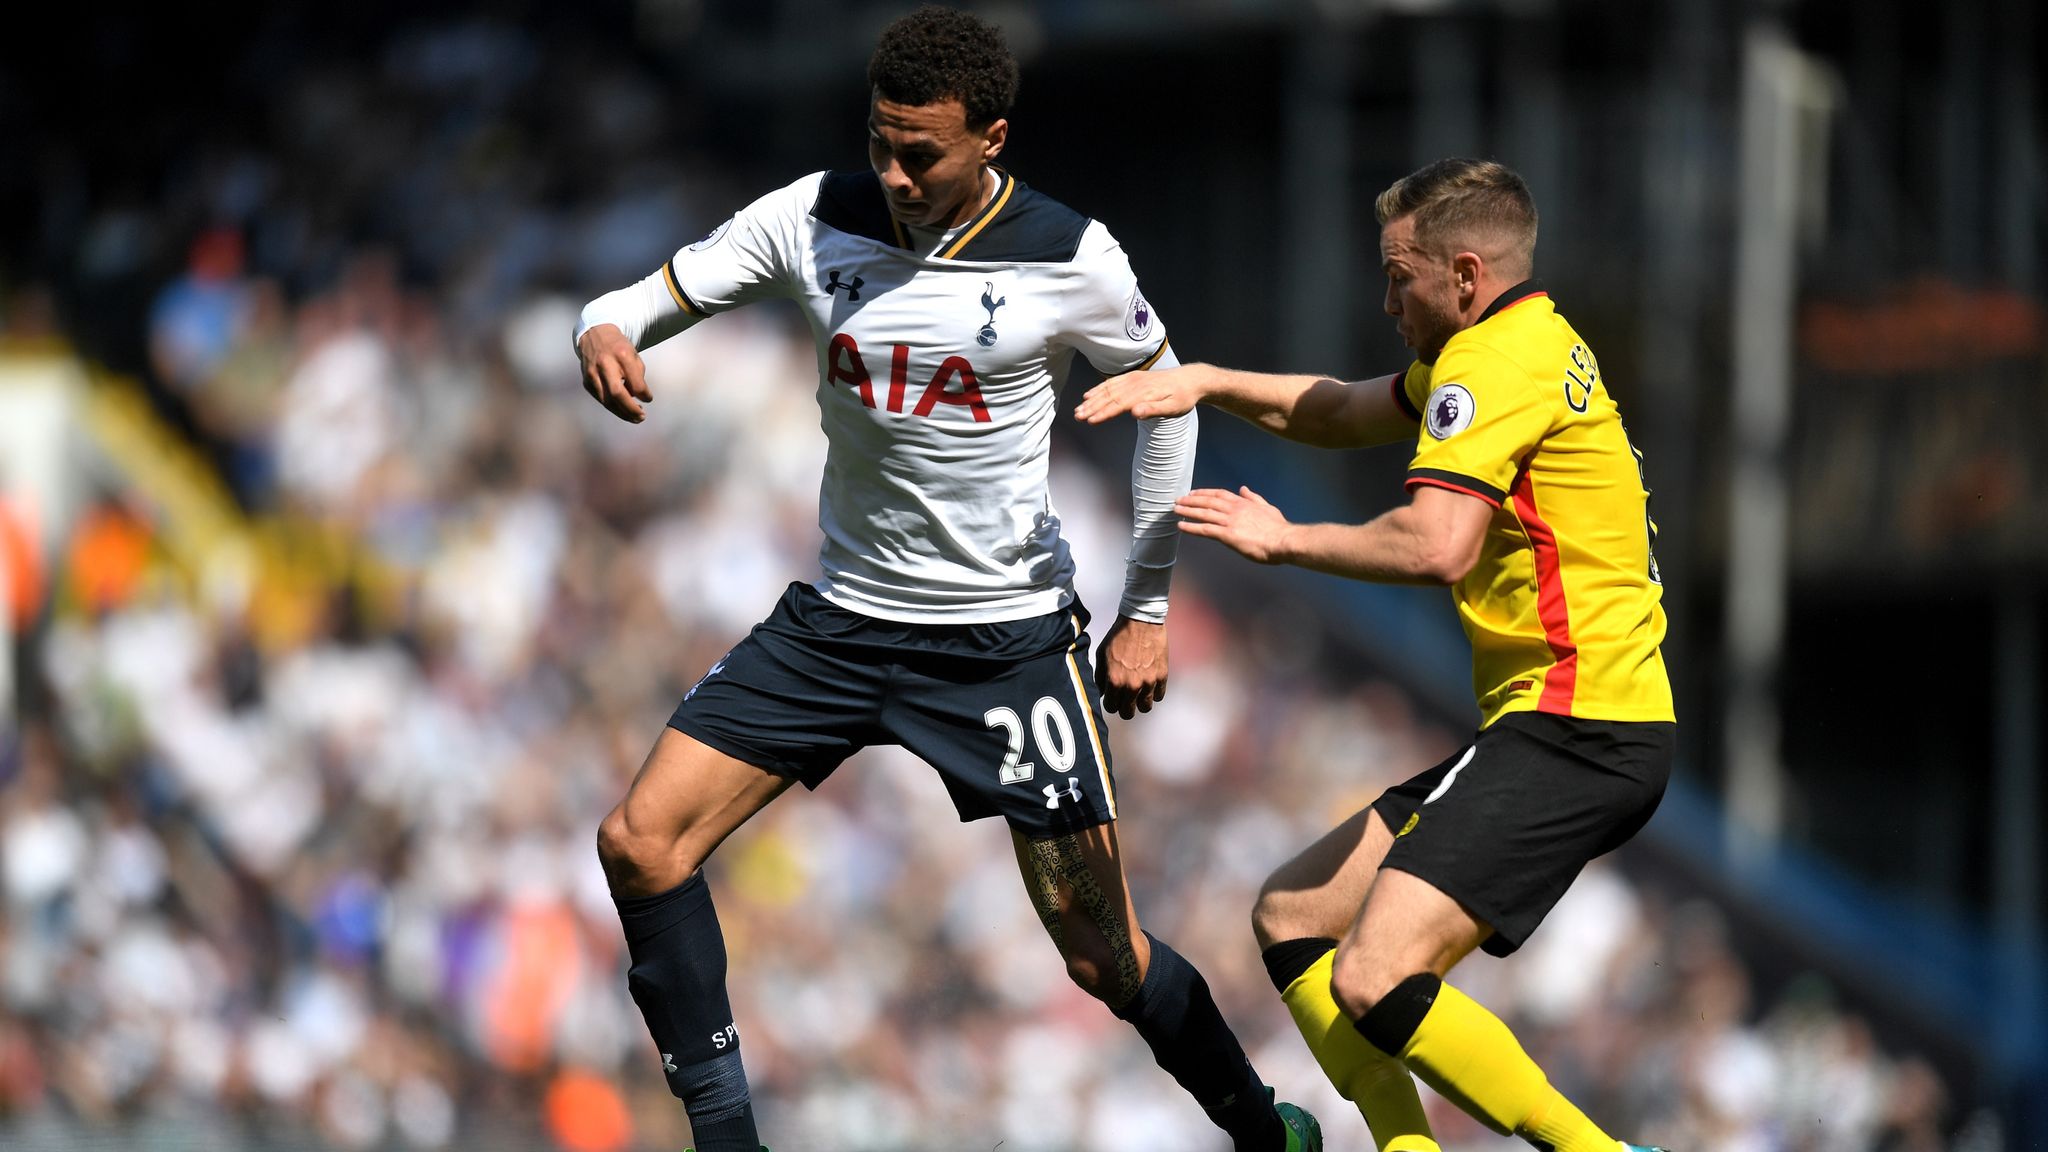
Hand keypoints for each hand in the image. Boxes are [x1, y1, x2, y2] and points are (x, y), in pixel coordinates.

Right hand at [578, 324, 653, 422]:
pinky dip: (612, 407)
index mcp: (622, 355)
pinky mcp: (586, 381)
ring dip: (622, 413)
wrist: (595, 335)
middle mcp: (605, 364)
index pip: (635, 383)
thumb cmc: (620, 348)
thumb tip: (637, 398)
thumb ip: (637, 376)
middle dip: (630, 409)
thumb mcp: (633, 355)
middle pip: (617, 394)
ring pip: (607, 401)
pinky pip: (600, 399)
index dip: (644, 394)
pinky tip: (622, 410)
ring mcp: (592, 373)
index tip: (648, 399)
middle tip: (641, 417)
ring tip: (634, 418)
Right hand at [1073, 363, 1214, 423]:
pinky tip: (1089, 394)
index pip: (1119, 404)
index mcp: (1144, 393)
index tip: (1090, 421)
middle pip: (1110, 396)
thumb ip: (1154, 410)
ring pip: (1108, 389)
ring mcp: (1134, 379)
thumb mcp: (1174, 408)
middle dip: (1092, 407)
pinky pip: (1112, 383)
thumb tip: (1135, 413)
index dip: (1104, 413)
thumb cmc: (1183, 397)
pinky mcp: (1134, 377)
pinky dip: (1099, 389)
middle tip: (1078, 416)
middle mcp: (1136, 383)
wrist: (1191, 379)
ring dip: (1092, 399)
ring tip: (1079, 409)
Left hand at [1094, 615, 1167, 718]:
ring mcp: (1149, 682)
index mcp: (1115, 681)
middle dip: (1125, 707)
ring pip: (1145, 707)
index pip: (1111, 707)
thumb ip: (1101, 677)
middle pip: (1128, 713)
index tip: (1113, 698)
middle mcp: (1132, 685)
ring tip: (1138, 692)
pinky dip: (1154, 693)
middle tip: (1125, 699)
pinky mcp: (1162, 676)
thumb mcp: (1102, 655)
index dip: (1111, 703)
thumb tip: (1102, 692)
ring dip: (1140, 702)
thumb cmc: (1118, 637)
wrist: (1140, 621)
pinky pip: (1159, 696)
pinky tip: (1149, 683)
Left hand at [1175, 486, 1293, 563]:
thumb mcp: (1267, 507)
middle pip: (1208, 501)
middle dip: (1191, 499)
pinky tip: (1181, 526)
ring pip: (1204, 513)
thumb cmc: (1278, 528)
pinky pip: (1205, 529)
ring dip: (1187, 510)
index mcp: (1243, 503)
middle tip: (1178, 500)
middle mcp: (1234, 509)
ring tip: (1175, 510)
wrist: (1282, 540)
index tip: (1194, 492)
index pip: (1220, 494)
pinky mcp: (1227, 535)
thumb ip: (1254, 498)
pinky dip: (1191, 527)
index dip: (1205, 493)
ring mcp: (1229, 521)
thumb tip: (1244, 489)